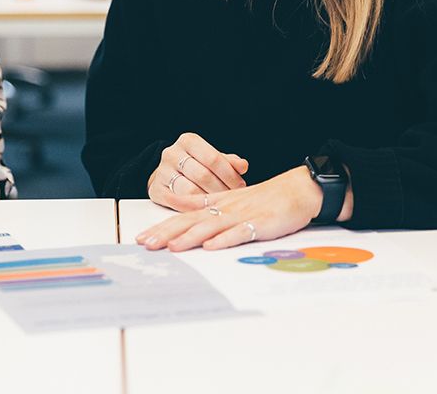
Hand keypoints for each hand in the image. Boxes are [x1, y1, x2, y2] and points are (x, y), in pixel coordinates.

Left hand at [137, 165, 349, 251]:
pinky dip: (225, 239)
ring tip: (172, 247)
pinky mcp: (260, 224)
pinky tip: (212, 246)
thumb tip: (182, 209)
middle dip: (166, 233)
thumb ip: (207, 205)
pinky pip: (240, 232)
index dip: (162, 226)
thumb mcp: (230, 200)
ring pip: (211, 226)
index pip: (184, 216)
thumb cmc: (263, 198)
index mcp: (216, 204)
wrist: (296, 190)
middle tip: (145, 244)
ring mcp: (241, 216)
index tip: (141, 237)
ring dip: (190, 237)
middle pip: (191, 221)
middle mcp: (224, 209)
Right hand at [147, 132, 249, 210]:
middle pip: (202, 175)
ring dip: (209, 201)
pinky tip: (205, 211)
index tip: (241, 185)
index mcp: (188, 141)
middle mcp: (172, 153)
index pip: (213, 158)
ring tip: (220, 205)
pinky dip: (193, 208)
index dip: (229, 174)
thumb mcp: (212, 158)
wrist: (168, 174)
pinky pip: (177, 203)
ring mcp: (162, 172)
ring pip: (190, 191)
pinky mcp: (156, 189)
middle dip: (221, 189)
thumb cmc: (196, 165)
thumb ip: (228, 162)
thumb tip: (243, 166)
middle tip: (232, 199)